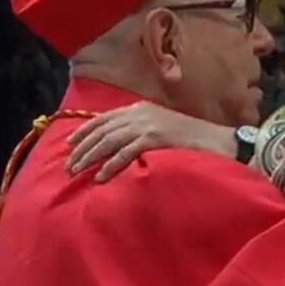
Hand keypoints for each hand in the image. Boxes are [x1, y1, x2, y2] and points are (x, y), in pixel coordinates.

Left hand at [65, 101, 234, 181]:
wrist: (215, 140)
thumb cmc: (188, 138)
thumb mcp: (159, 127)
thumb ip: (138, 130)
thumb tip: (115, 144)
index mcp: (140, 108)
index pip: (104, 118)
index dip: (85, 130)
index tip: (69, 143)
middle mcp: (140, 113)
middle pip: (103, 129)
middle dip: (83, 147)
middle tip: (69, 165)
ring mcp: (148, 124)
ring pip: (109, 140)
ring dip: (90, 157)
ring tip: (78, 171)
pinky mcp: (154, 138)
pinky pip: (126, 153)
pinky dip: (111, 165)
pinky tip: (101, 177)